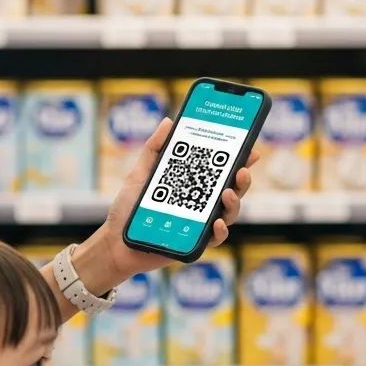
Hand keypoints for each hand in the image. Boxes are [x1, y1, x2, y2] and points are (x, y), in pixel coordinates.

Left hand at [78, 118, 259, 289]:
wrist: (115, 240)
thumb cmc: (128, 208)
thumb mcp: (140, 173)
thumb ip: (154, 148)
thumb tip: (168, 121)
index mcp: (192, 185)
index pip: (221, 172)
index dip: (239, 161)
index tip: (250, 150)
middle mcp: (201, 204)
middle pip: (232, 190)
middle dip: (243, 180)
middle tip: (242, 171)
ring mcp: (200, 224)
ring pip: (229, 214)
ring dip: (234, 203)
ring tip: (227, 193)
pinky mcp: (195, 243)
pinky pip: (215, 239)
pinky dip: (220, 231)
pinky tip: (216, 222)